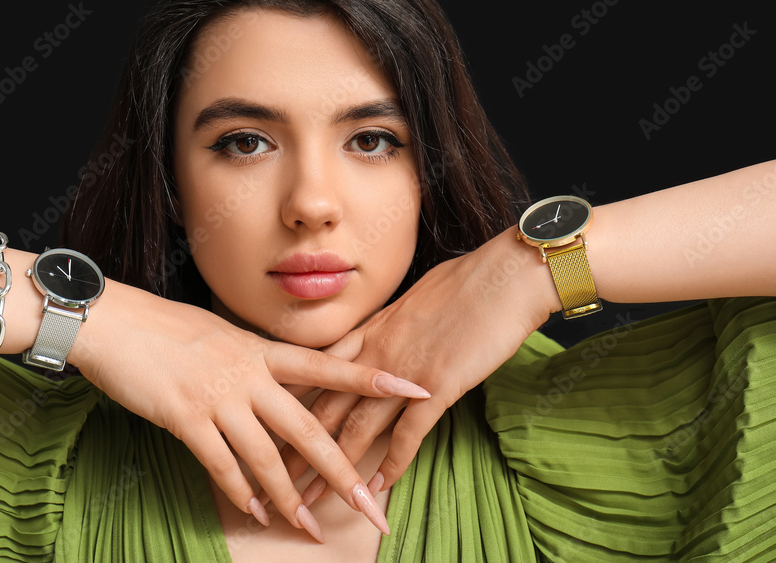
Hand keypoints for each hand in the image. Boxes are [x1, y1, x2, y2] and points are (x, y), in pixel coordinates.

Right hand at [68, 283, 430, 539]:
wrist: (114, 322)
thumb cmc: (166, 327)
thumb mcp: (221, 333)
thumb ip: (253, 359)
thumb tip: (277, 377)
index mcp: (261, 350)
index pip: (329, 365)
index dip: (374, 378)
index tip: (417, 388)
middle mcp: (248, 374)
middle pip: (308, 428)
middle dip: (344, 472)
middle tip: (374, 507)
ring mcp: (218, 396)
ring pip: (267, 458)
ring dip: (291, 499)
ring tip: (312, 530)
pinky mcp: (186, 418)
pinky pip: (221, 464)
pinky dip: (241, 492)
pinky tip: (256, 512)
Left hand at [281, 229, 556, 501]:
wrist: (503, 276)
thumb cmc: (467, 279)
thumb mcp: (414, 298)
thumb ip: (393, 322)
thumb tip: (388, 331)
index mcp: (369, 330)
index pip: (317, 372)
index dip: (293, 403)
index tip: (272, 425)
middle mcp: (376, 352)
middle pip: (326, 407)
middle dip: (298, 448)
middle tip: (276, 479)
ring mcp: (403, 371)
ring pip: (357, 428)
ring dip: (334, 468)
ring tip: (313, 498)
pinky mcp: (437, 386)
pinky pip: (407, 434)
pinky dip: (391, 464)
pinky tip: (377, 488)